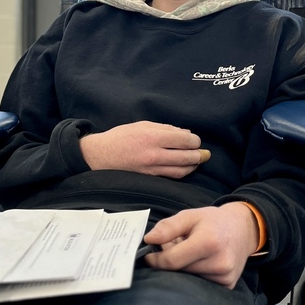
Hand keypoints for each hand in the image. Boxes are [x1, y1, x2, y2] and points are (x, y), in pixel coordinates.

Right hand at [79, 121, 207, 178]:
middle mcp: (154, 155)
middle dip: (199, 154)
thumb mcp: (142, 125)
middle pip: (187, 157)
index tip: (195, 140)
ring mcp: (152, 169)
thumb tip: (185, 133)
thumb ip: (165, 128)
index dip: (194, 140)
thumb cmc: (120, 137)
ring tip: (198, 161)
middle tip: (204, 153)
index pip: (184, 140)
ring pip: (182, 170)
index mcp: (153, 137)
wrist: (100, 156)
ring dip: (193, 166)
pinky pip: (171, 177)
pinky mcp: (149, 179)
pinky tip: (185, 168)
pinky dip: (182, 172)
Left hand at [142, 203, 259, 287]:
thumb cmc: (213, 221)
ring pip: (188, 280)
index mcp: (208, 242)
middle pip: (179, 271)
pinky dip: (194, 275)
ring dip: (183, 269)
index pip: (172, 260)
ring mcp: (225, 277)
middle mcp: (220, 262)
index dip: (156, 260)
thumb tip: (148, 240)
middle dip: (170, 262)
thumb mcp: (189, 216)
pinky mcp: (228, 285)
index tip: (149, 255)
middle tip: (175, 248)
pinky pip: (200, 285)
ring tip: (191, 253)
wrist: (243, 229)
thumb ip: (168, 227)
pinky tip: (201, 263)